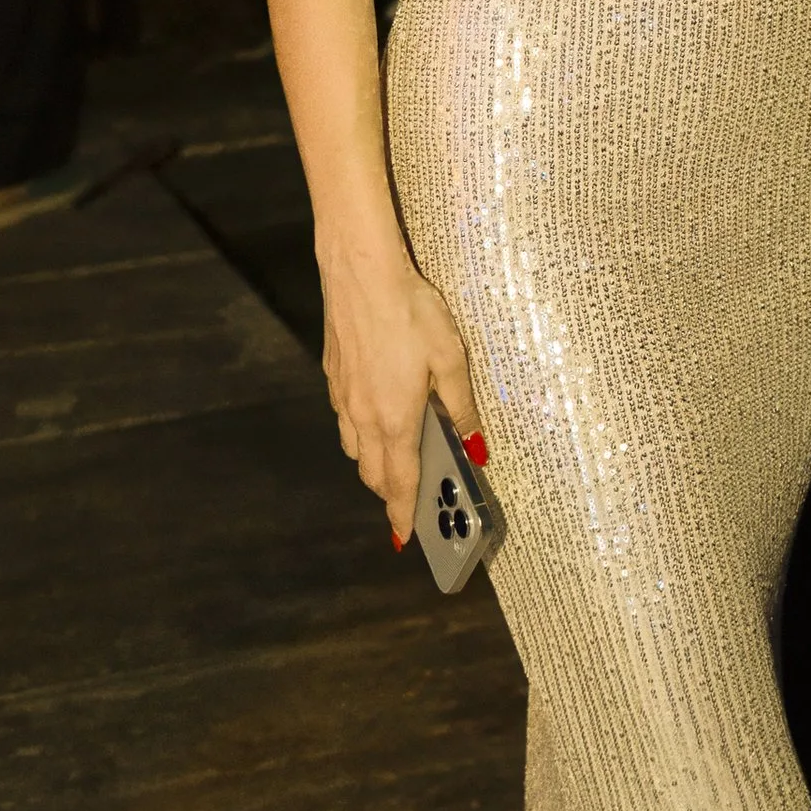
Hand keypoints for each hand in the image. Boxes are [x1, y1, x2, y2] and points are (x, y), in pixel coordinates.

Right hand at [316, 234, 480, 540]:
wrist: (360, 272)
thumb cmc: (411, 313)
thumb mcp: (451, 359)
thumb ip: (461, 407)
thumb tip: (477, 447)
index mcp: (394, 421)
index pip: (397, 483)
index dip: (402, 514)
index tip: (405, 538)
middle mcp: (363, 417)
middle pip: (372, 473)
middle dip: (389, 492)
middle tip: (411, 499)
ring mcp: (343, 397)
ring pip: (355, 447)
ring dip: (374, 462)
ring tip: (398, 458)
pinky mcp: (333, 375)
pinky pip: (346, 419)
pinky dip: (361, 432)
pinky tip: (377, 413)